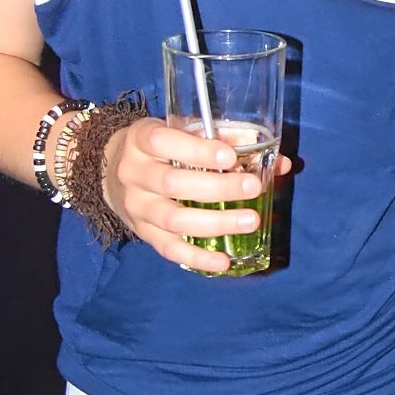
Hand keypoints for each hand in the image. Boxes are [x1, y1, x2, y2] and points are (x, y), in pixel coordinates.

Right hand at [102, 117, 282, 273]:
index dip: (197, 151)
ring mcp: (136, 206)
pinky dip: (196, 258)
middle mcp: (134, 173)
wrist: (113, 170)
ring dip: (214, 223)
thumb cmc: (162, 147)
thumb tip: (282, 164)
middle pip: (173, 183)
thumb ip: (230, 141)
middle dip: (217, 188)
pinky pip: (168, 249)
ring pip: (173, 219)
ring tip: (250, 221)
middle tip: (253, 187)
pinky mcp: (142, 232)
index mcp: (141, 139)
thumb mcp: (184, 132)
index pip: (163, 142)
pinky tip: (223, 262)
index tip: (230, 157)